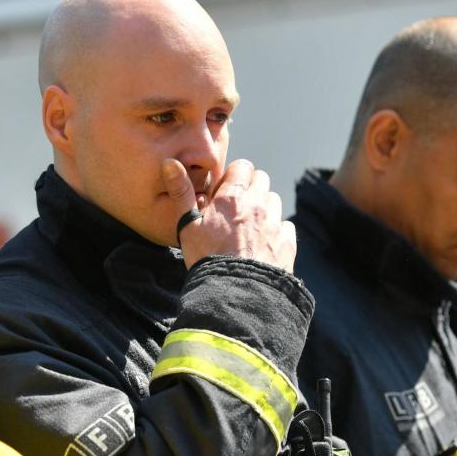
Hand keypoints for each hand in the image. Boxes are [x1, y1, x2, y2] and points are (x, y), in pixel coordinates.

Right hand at [162, 157, 295, 271]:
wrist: (235, 292)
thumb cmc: (206, 259)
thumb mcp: (187, 226)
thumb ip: (181, 193)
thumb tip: (169, 163)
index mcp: (232, 197)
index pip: (242, 166)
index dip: (233, 177)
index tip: (224, 192)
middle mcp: (257, 204)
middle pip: (261, 179)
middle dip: (250, 188)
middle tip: (235, 208)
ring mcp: (275, 223)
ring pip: (274, 200)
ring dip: (264, 208)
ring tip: (249, 227)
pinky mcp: (287, 242)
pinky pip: (286, 226)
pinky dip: (276, 230)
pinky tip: (263, 244)